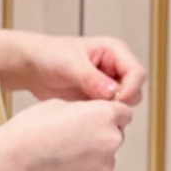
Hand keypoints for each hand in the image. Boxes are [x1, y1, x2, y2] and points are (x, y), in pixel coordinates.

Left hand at [0, 30, 145, 105]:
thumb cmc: (50, 55)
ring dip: (110, 112)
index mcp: (115, 52)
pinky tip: (83, 116)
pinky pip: (109, 114)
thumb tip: (114, 93)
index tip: (116, 101)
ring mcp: (108, 86)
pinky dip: (100, 118)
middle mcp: (116, 69)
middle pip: (135, 91)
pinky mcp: (99, 101)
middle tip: (98, 108)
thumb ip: (92, 78)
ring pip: (124, 106)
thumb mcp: (70, 63)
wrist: (33, 67)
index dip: (131, 89)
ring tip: (87, 110)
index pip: (137, 73)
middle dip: (121, 103)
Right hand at [3, 96, 132, 170]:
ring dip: (91, 157)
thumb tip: (94, 117)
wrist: (15, 159)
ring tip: (62, 155)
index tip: (93, 120)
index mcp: (105, 115)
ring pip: (105, 158)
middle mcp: (112, 140)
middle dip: (100, 136)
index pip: (123, 114)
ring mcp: (105, 166)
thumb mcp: (61, 105)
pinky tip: (62, 169)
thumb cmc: (32, 128)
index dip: (108, 116)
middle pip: (115, 136)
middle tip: (73, 139)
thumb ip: (86, 110)